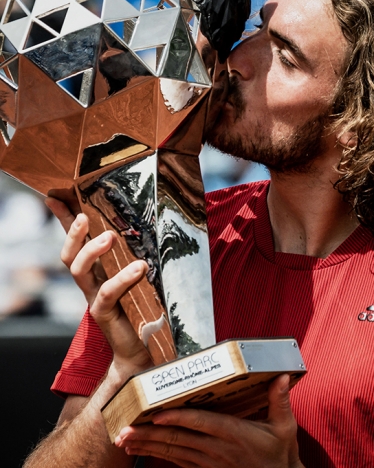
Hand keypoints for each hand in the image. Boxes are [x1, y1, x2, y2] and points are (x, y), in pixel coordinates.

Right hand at [45, 197, 151, 374]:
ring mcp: (95, 298)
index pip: (75, 242)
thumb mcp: (142, 275)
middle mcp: (92, 283)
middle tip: (86, 216)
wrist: (146, 349)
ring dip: (91, 251)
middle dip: (73, 234)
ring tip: (110, 236)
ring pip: (79, 271)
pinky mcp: (105, 313)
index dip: (64, 220)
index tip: (54, 196)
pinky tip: (140, 268)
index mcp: (98, 271)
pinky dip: (122, 278)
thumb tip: (147, 232)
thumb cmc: (145, 308)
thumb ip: (138, 257)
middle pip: (70, 255)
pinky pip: (108, 292)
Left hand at [114, 374, 303, 467]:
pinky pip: (178, 462)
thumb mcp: (285, 428)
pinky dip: (159, 455)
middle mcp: (218, 449)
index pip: (201, 424)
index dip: (178, 419)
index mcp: (235, 434)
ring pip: (173, 452)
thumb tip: (282, 376)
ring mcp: (210, 462)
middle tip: (124, 430)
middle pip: (178, 440)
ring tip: (125, 440)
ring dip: (148, 446)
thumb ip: (280, 401)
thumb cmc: (280, 455)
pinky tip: (143, 450)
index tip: (156, 415)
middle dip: (149, 435)